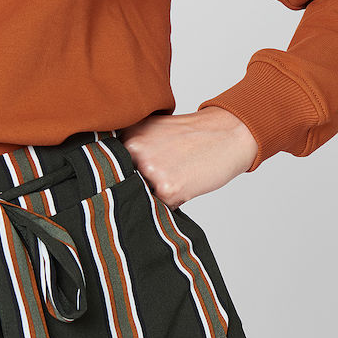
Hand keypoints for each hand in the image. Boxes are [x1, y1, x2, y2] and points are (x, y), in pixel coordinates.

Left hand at [115, 107, 258, 209]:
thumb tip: (112, 179)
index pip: (111, 168)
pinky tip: (186, 184)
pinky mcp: (167, 188)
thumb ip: (132, 149)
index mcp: (128, 135)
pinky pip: (161, 207)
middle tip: (164, 173)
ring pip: (142, 197)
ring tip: (177, 175)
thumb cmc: (191, 135)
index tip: (133, 177)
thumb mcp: (154, 130)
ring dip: (155, 196)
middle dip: (138, 186)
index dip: (122, 176)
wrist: (226, 134)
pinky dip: (172, 202)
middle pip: (123, 184)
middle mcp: (134, 150)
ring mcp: (149, 169)